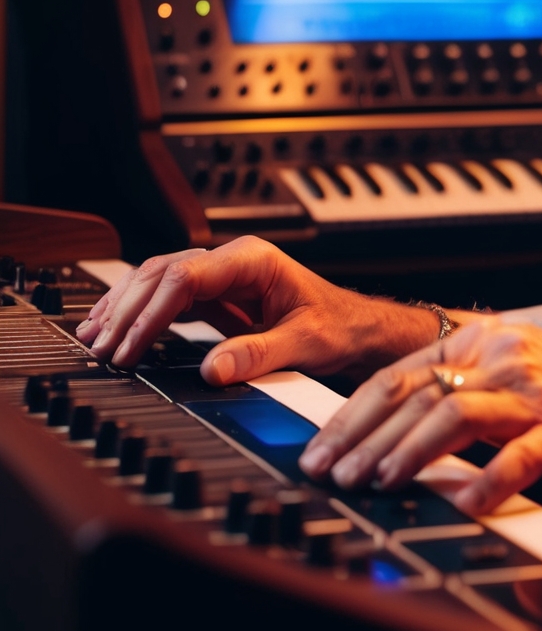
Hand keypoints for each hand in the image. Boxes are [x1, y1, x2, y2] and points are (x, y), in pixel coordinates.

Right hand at [75, 237, 442, 384]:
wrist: (358, 329)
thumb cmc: (340, 327)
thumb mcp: (306, 343)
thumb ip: (260, 354)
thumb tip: (213, 369)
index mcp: (253, 260)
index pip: (185, 277)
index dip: (151, 312)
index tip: (130, 347)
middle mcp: (233, 261)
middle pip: (162, 272)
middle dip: (128, 309)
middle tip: (102, 347)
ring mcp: (222, 276)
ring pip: (157, 280)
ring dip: (124, 306)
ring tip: (95, 337)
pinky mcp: (216, 297)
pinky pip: (166, 298)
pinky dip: (137, 312)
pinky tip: (115, 329)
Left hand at [297, 316, 541, 513]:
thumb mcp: (515, 373)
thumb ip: (461, 386)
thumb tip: (391, 424)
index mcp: (486, 340)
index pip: (400, 373)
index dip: (353, 414)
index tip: (322, 448)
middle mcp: (505, 358)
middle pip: (415, 395)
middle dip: (363, 439)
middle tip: (332, 474)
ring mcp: (534, 394)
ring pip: (452, 416)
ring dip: (405, 454)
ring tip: (376, 485)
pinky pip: (515, 457)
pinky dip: (484, 482)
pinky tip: (463, 504)